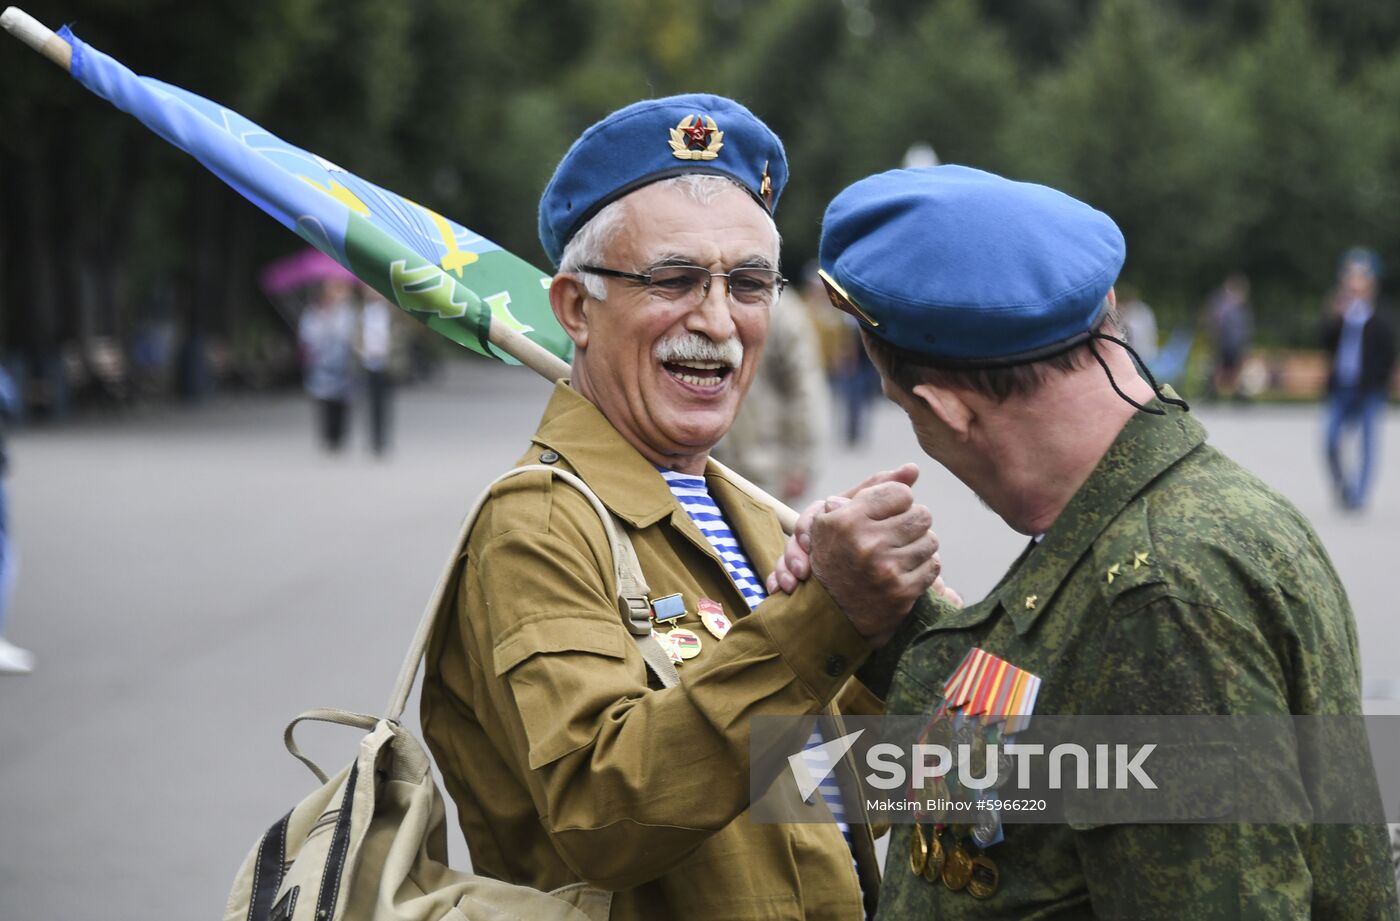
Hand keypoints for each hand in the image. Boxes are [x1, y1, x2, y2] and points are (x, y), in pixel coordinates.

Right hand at [767, 465, 919, 593]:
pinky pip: (933, 566)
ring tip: (900, 553)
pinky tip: (905, 571)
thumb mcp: (839, 516)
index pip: (901, 493)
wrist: (826, 612)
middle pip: (922, 515)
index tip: (888, 514)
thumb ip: (875, 487)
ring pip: (931, 541)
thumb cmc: (834, 554)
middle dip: (913, 523)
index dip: (897, 502)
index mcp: (847, 519)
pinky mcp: (901, 592)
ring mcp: (885, 569)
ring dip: (919, 546)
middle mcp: (865, 543)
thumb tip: (913, 468)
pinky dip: (923, 568)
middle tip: (899, 533)